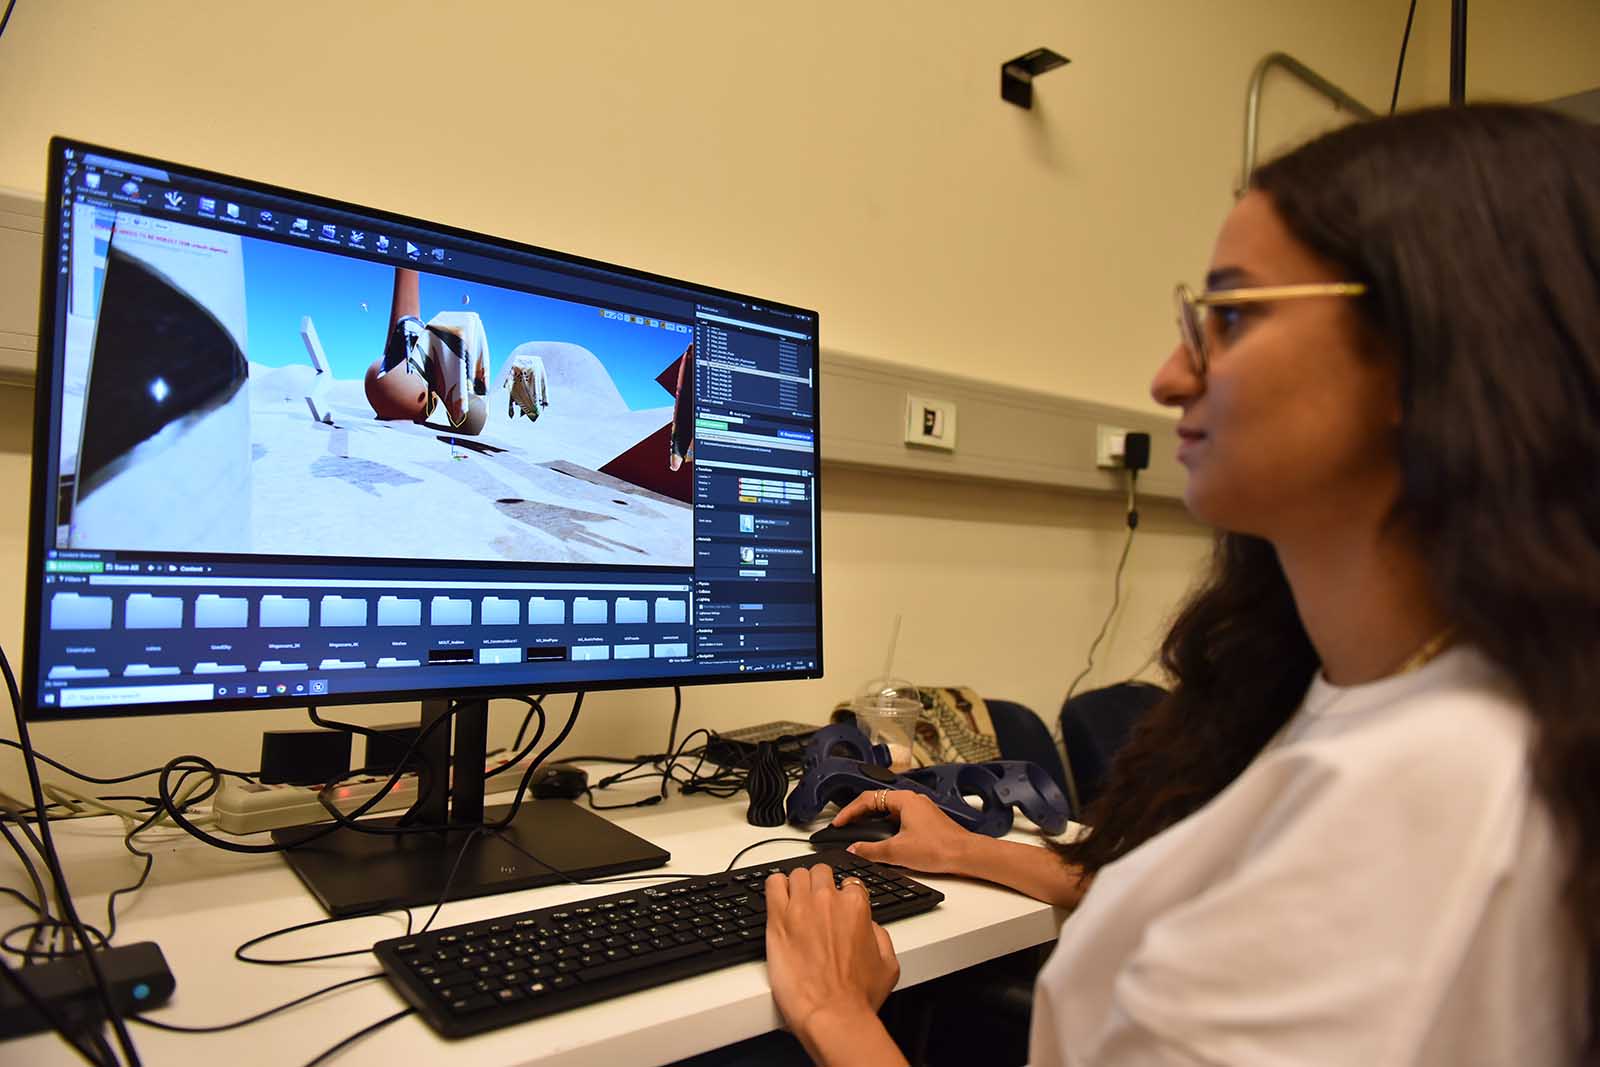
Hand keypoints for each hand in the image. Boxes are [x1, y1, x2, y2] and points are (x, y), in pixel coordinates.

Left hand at [765, 863, 899, 1043]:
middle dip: (819, 886)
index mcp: (856, 907)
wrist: (831, 1014)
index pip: (849, 883)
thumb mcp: (888, 964)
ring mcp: (801, 907)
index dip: (843, 898)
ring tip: (795, 903)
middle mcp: (828, 900)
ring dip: (797, 886)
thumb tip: (869, 925)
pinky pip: (772, 884)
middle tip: (815, 906)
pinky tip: (778, 899)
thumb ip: (879, 934)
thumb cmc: (857, 996)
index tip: (837, 910)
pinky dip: (775, 887)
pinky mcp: (777, 918)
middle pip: (821, 873)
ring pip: (797, 874)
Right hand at [832, 789, 976, 874]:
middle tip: (845, 826)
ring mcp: (920, 811)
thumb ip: (871, 850)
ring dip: (873, 821)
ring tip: (860, 832)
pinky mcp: (926, 822)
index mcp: (904, 800)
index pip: (867, 799)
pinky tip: (883, 841)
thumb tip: (854, 849)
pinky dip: (886, 828)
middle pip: (878, 802)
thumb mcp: (897, 851)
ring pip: (889, 811)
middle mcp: (913, 801)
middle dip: (859, 814)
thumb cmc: (940, 847)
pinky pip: (899, 820)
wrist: (966, 855)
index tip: (838, 823)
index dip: (849, 812)